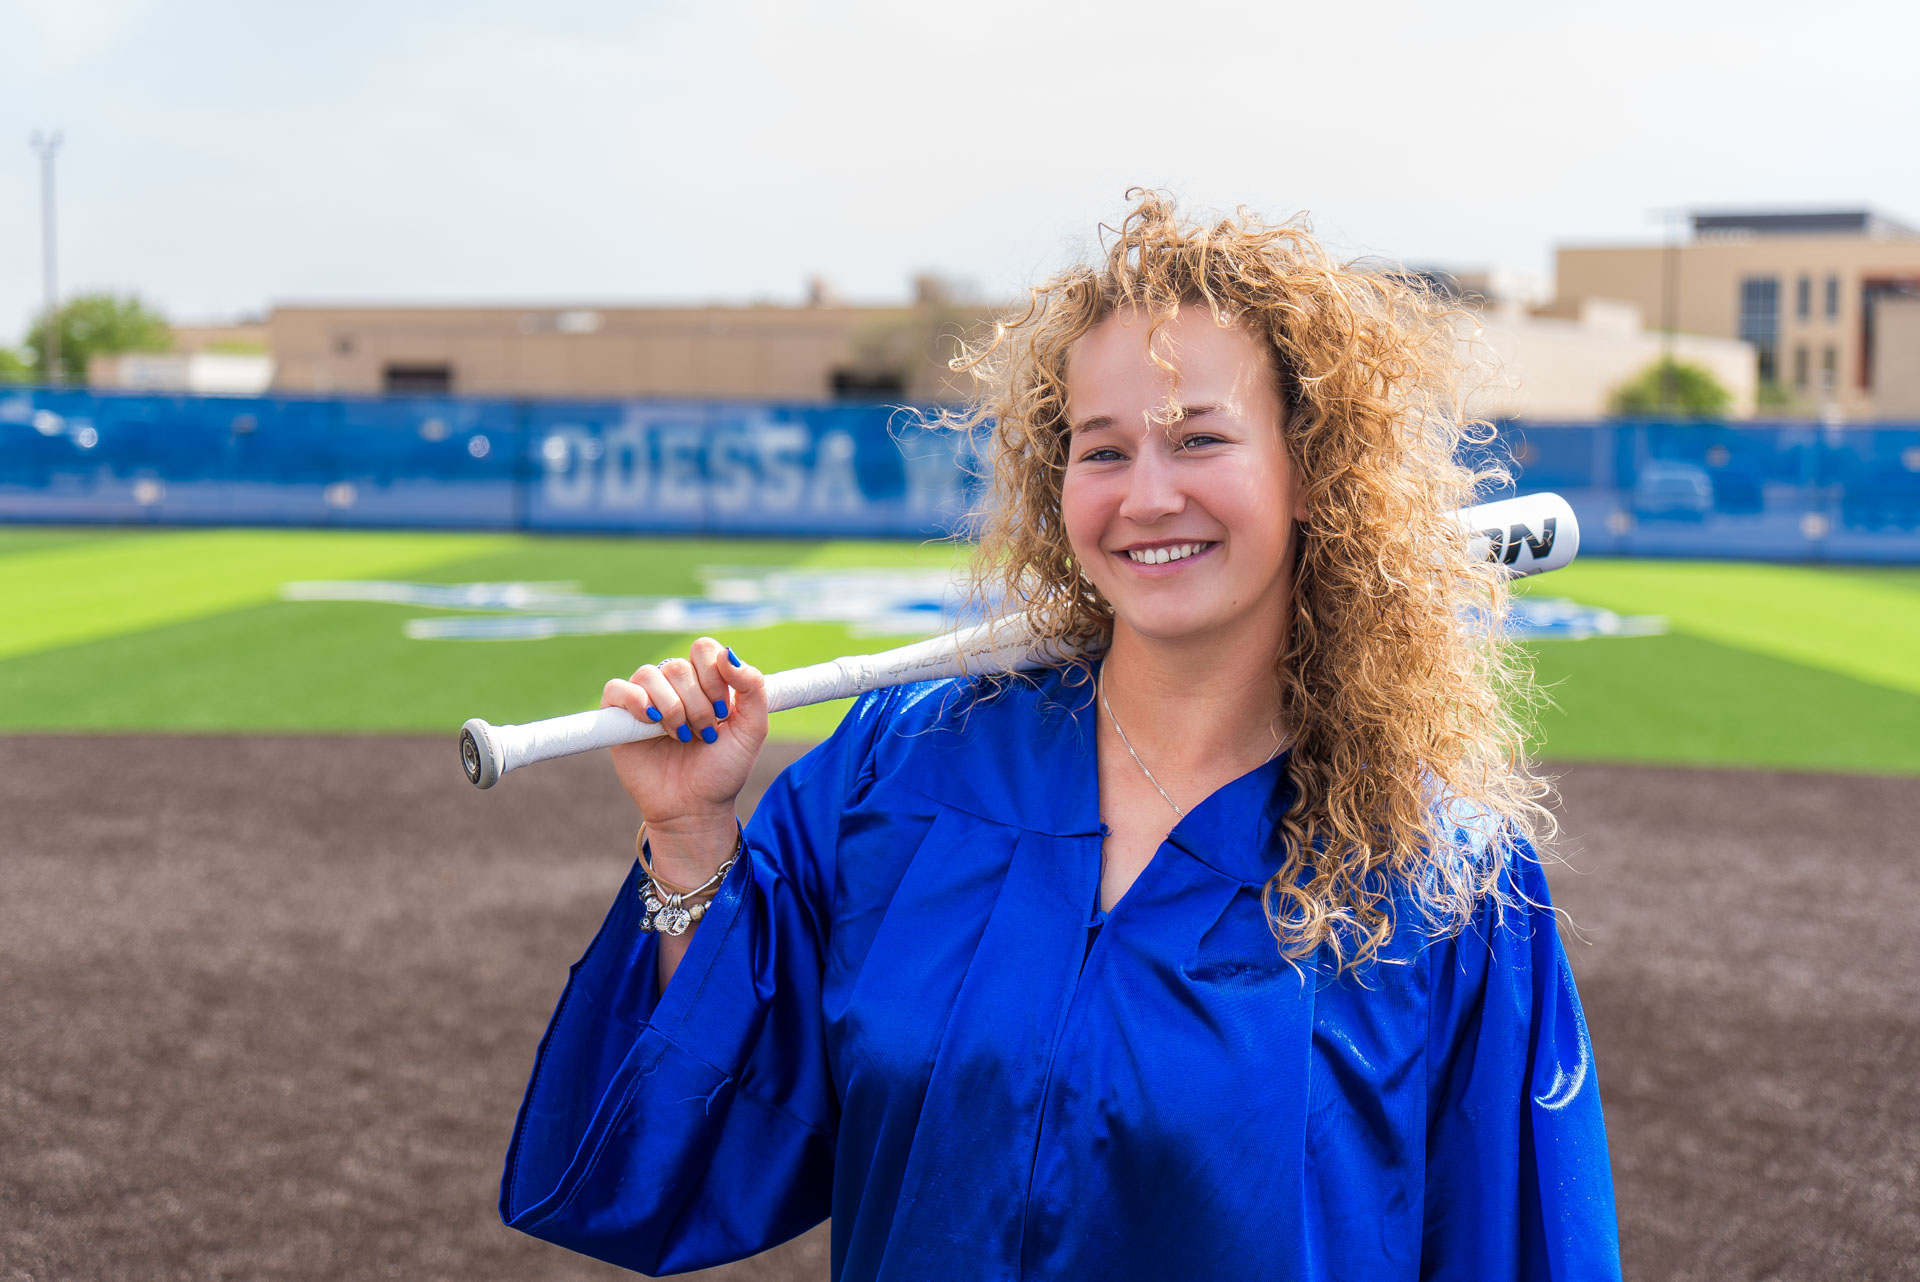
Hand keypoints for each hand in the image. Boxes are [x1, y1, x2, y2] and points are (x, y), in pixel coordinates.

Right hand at [600, 638, 766, 878]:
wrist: (695, 809)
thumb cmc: (723, 770)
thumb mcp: (752, 729)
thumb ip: (752, 687)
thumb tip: (728, 652)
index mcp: (705, 683)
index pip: (704, 649)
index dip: (715, 676)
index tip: (725, 712)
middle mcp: (674, 687)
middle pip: (679, 666)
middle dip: (698, 704)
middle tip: (705, 734)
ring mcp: (645, 700)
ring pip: (650, 674)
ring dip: (673, 708)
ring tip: (682, 737)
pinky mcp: (618, 718)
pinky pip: (617, 688)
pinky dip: (635, 700)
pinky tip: (651, 721)